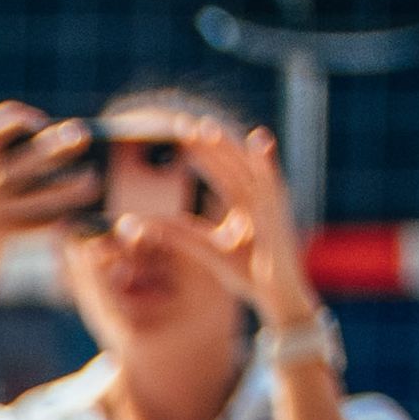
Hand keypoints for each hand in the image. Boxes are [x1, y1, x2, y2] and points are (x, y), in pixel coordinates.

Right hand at [0, 101, 96, 259]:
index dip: (14, 117)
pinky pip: (33, 224)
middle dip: (52, 144)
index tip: (41, 121)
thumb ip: (0, 176)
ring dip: (67, 185)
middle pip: (17, 157)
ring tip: (93, 182)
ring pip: (32, 193)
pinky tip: (76, 219)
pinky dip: (57, 219)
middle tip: (82, 136)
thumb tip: (53, 149)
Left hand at [166, 110, 318, 330]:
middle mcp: (257, 197)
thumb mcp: (207, 249)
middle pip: (230, 163)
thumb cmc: (247, 273)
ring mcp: (268, 203)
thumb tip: (142, 223)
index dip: (202, 151)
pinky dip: (265, 161)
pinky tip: (259, 139)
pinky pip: (270, 183)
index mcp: (243, 203)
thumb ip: (179, 234)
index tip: (180, 132)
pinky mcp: (276, 214)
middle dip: (208, 144)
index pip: (220, 170)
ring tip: (204, 128)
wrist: (276, 296)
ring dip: (226, 147)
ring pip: (244, 167)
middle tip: (182, 123)